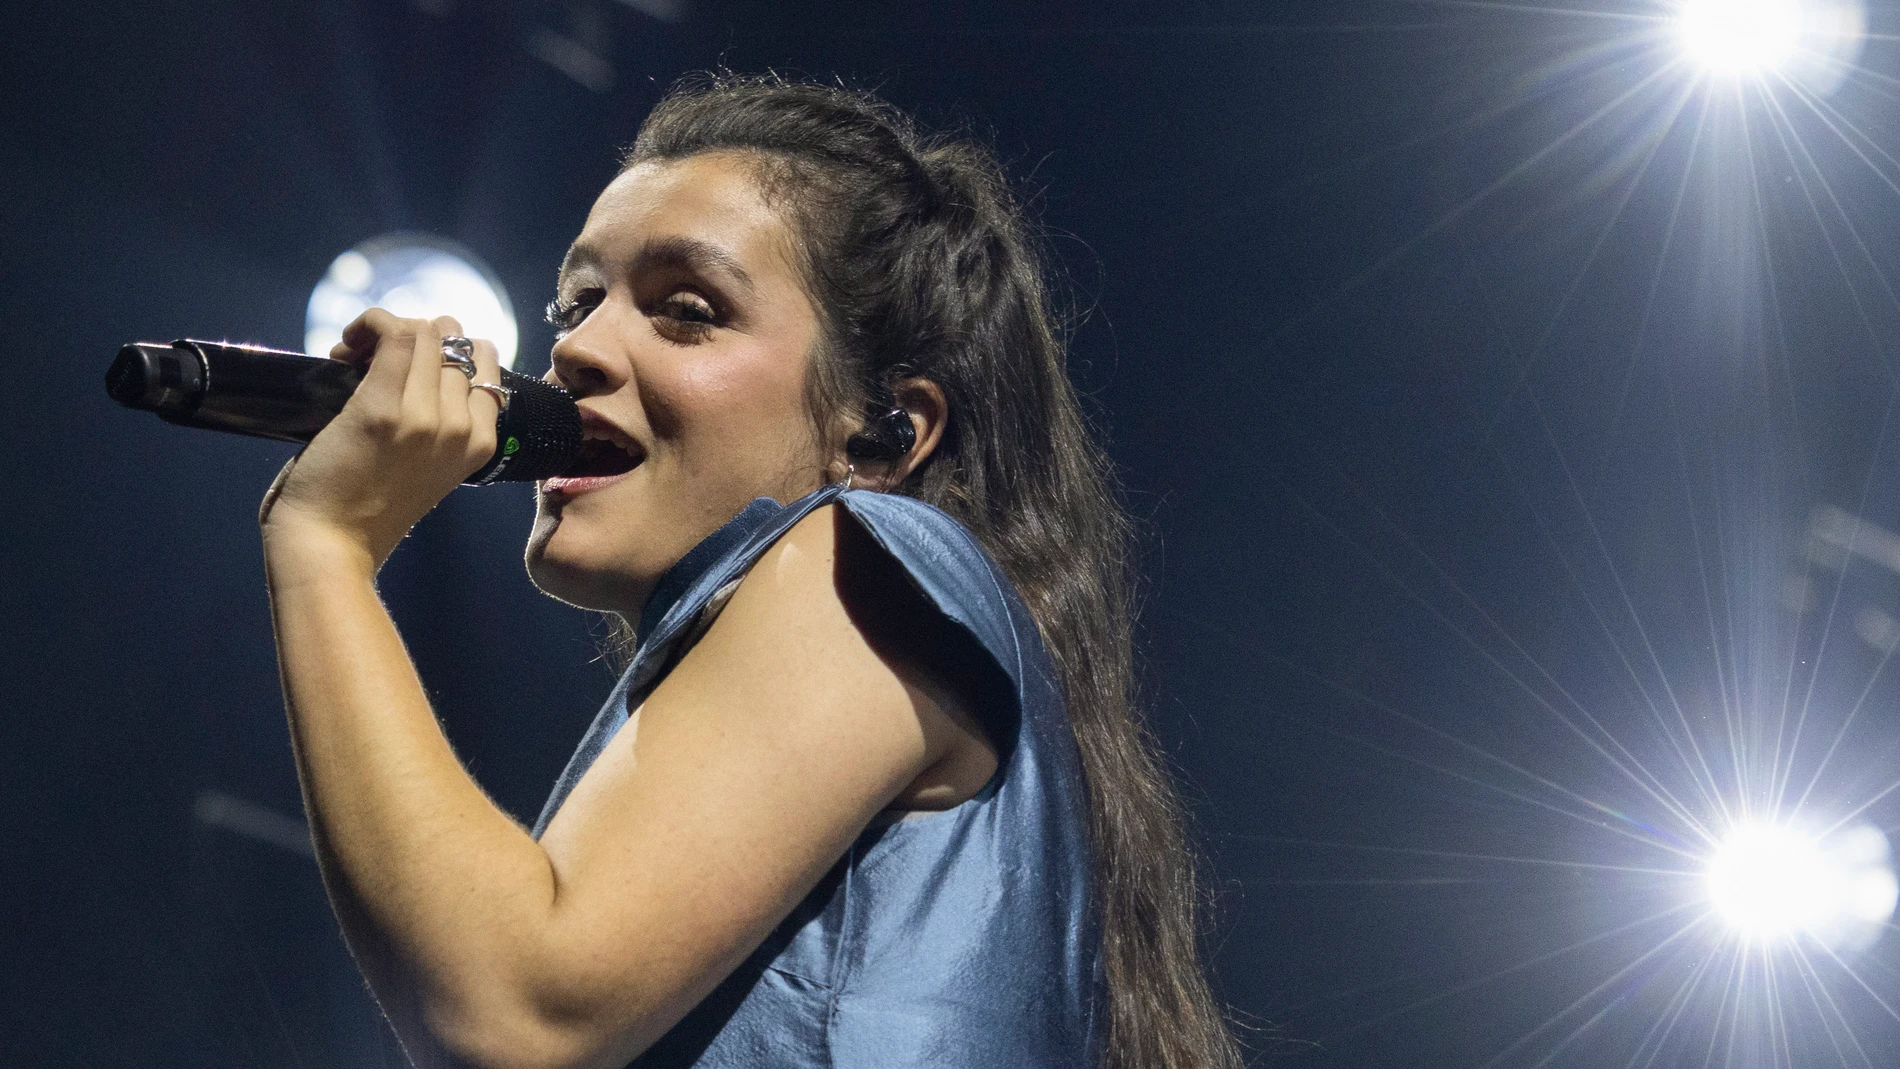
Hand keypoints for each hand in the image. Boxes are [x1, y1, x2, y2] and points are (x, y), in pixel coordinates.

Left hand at [259, 309, 502, 569]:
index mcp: (482, 443)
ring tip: (353, 356)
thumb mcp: (431, 469)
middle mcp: (461, 426)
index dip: (445, 352)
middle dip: (414, 338)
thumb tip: (423, 362)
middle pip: (453, 342)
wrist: (332, 545)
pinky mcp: (382, 408)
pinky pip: (394, 333)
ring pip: (425, 332)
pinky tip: (346, 346)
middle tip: (372, 363)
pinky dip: (369, 324)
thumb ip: (443, 426)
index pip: (483, 363)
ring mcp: (425, 417)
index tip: (406, 370)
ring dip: (386, 329)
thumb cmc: (370, 511)